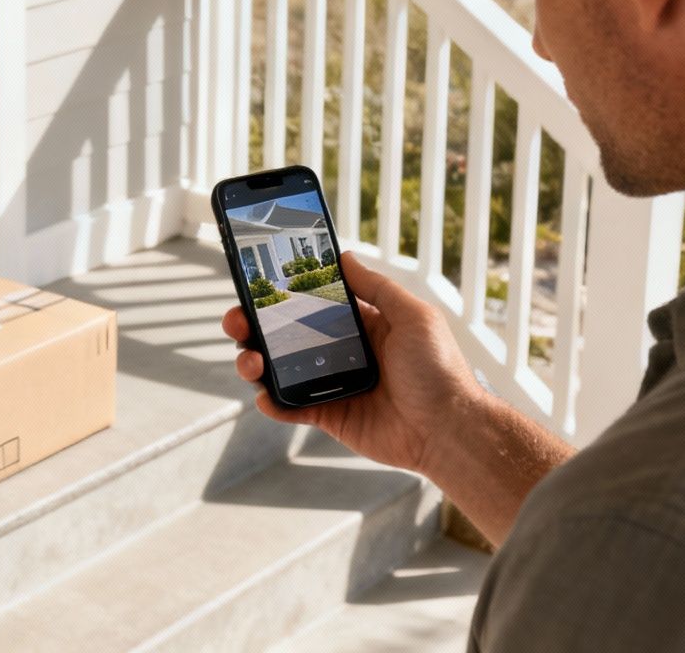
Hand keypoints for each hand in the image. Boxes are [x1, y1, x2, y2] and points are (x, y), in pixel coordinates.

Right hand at [225, 250, 488, 475]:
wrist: (449, 429)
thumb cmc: (440, 370)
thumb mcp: (413, 315)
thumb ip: (375, 287)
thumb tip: (343, 255)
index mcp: (360, 324)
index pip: (310, 301)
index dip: (281, 292)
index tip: (255, 280)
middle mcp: (341, 351)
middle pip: (284, 333)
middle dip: (253, 325)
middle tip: (236, 320)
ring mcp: (331, 384)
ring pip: (279, 369)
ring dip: (254, 361)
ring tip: (249, 360)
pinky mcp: (328, 415)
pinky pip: (290, 407)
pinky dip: (272, 402)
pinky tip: (264, 394)